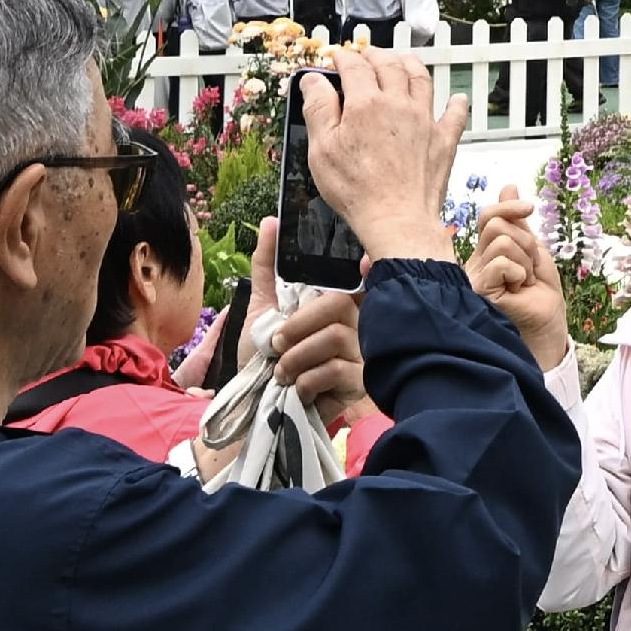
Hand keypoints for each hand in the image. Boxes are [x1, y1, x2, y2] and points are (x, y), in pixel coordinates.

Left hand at [257, 228, 373, 430]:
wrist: (261, 409)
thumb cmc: (267, 360)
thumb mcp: (262, 310)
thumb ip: (268, 267)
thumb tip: (270, 221)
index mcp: (340, 303)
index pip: (361, 277)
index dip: (368, 268)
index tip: (366, 262)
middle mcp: (358, 324)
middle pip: (338, 304)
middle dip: (298, 325)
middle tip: (278, 345)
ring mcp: (363, 353)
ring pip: (334, 337)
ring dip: (296, 357)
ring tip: (283, 371)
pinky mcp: (360, 382)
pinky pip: (335, 370)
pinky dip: (305, 380)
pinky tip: (298, 389)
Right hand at [291, 48, 469, 263]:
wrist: (397, 218)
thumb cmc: (357, 189)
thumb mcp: (322, 148)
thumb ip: (318, 108)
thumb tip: (313, 80)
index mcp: (366, 103)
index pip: (354, 66)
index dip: (343, 57)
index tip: (335, 58)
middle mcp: (399, 104)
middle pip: (389, 65)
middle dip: (375, 54)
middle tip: (366, 54)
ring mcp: (425, 120)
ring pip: (421, 79)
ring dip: (410, 64)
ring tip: (402, 59)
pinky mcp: (444, 141)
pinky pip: (454, 115)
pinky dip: (454, 103)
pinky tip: (455, 99)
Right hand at [465, 186, 575, 377]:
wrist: (546, 326)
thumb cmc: (540, 293)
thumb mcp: (533, 250)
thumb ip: (518, 222)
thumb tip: (508, 186)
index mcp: (486, 251)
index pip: (488, 217)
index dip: (509, 207)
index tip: (530, 208)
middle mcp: (475, 262)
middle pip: (498, 225)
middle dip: (526, 243)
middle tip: (529, 268)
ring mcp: (474, 276)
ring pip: (502, 241)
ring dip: (525, 261)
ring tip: (523, 282)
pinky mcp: (478, 290)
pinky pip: (501, 262)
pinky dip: (519, 273)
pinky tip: (518, 289)